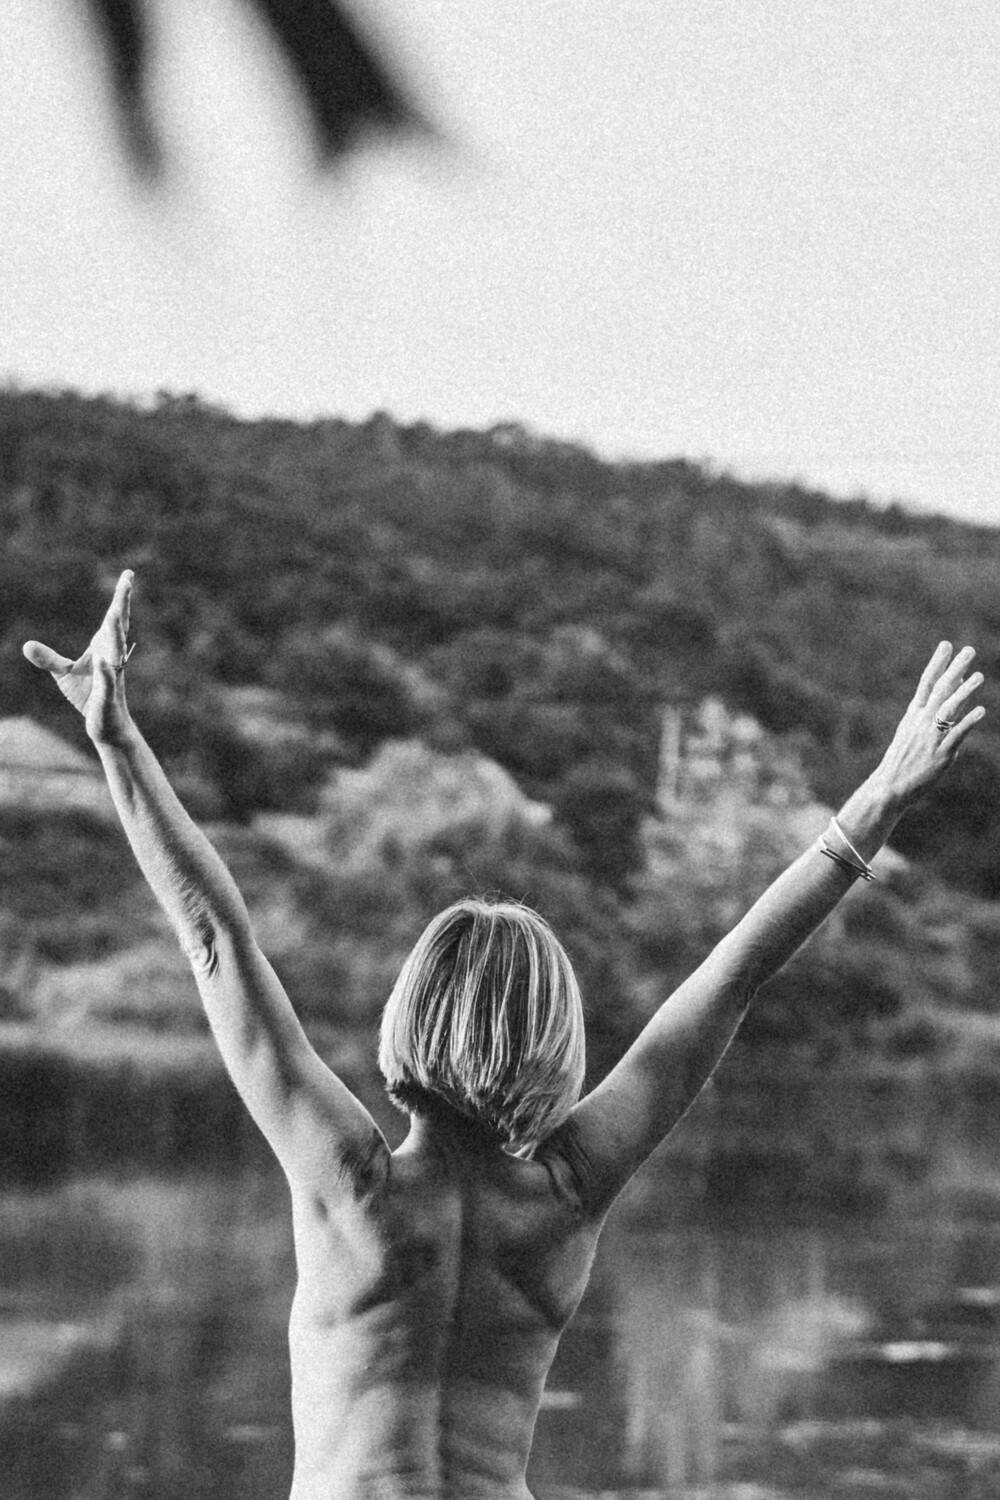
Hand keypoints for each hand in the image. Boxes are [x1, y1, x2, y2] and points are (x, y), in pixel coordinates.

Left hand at [23, 570, 135, 744]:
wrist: (106, 726)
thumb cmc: (89, 696)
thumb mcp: (64, 674)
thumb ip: (49, 659)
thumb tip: (27, 645)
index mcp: (105, 648)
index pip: (114, 619)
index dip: (121, 598)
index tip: (128, 575)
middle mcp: (112, 658)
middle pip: (119, 627)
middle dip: (123, 605)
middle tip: (127, 581)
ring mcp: (112, 676)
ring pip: (115, 651)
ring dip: (115, 633)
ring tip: (114, 614)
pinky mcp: (108, 695)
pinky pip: (108, 681)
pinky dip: (105, 671)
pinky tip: (100, 660)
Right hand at [875, 641, 985, 805]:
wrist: (890, 787)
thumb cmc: (904, 759)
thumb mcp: (914, 730)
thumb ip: (936, 710)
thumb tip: (954, 686)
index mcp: (914, 715)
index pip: (926, 683)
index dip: (937, 663)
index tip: (946, 645)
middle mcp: (921, 722)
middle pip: (940, 690)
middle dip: (954, 669)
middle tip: (968, 651)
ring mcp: (930, 738)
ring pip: (948, 709)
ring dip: (963, 691)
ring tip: (979, 676)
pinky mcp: (940, 755)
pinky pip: (956, 735)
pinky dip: (968, 722)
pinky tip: (980, 711)